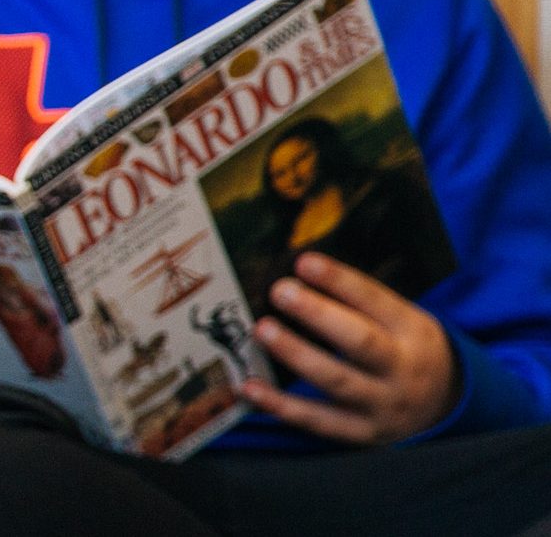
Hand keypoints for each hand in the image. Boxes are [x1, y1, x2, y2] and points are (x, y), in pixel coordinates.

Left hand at [243, 252, 458, 444]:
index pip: (377, 302)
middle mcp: (401, 368)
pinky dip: (281, 406)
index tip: (305, 263)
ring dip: (296, 354)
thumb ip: (362, 302)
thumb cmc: (407, 348)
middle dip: (318, 315)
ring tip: (263, 330)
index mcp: (413, 331)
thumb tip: (301, 272)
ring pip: (336, 381)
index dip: (340, 282)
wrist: (446, 406)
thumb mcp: (404, 320)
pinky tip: (250, 388)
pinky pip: (317, 421)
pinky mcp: (361, 432)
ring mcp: (382, 403)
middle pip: (360, 341)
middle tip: (281, 291)